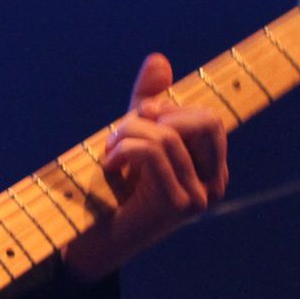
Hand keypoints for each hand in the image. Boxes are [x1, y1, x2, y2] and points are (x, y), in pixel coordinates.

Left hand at [63, 52, 228, 282]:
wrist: (86, 239)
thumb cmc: (110, 189)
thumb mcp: (133, 137)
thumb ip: (149, 103)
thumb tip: (159, 59)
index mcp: (210, 171)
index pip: (209, 119)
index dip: (171, 108)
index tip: (139, 117)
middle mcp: (213, 187)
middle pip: (205, 121)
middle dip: (157, 116)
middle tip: (123, 131)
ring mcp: (199, 199)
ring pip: (169, 135)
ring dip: (127, 134)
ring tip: (108, 151)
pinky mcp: (177, 206)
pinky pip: (155, 152)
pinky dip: (124, 149)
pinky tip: (108, 166)